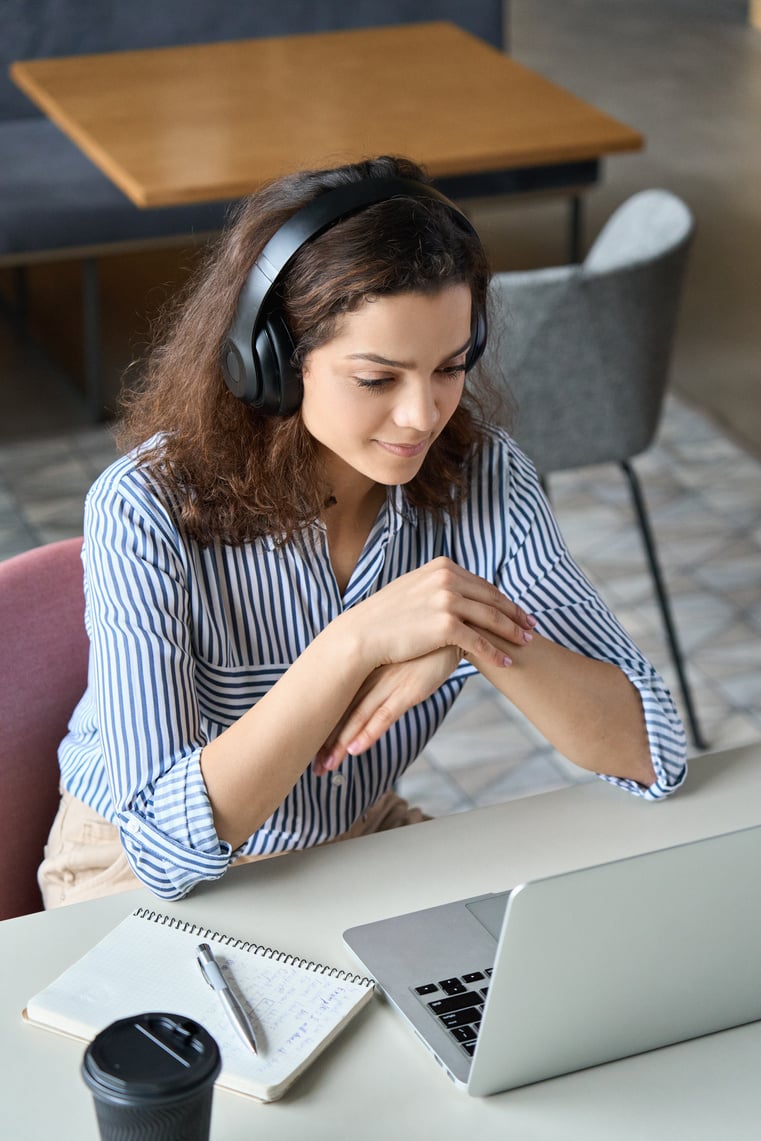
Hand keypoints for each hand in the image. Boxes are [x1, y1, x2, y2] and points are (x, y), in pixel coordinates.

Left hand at [314, 646, 461, 773]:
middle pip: (342, 713)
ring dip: (341, 745)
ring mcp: (388, 683)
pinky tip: (355, 750)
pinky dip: (368, 734)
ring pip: (358, 718)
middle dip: (327, 743)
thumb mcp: (394, 660)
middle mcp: (370, 676)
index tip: (313, 750)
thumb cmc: (422, 648)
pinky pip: (384, 715)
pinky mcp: (408, 690)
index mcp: (364, 668)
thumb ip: (377, 676)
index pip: (337, 702)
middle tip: (315, 768)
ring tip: (327, 766)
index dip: (323, 727)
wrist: (452, 633)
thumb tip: (365, 697)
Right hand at [346, 557, 535, 672]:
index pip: (482, 584)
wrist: (363, 635)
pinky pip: (479, 642)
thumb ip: (436, 583)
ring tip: (526, 643)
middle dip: (514, 614)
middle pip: (492, 599)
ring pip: (491, 619)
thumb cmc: (385, 616)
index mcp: (442, 566)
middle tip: (531, 626)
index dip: (502, 599)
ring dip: (512, 632)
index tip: (516, 611)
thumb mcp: (413, 587)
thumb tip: (455, 586)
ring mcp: (448, 601)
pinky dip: (496, 653)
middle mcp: (448, 578)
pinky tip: (507, 662)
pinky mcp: (446, 625)